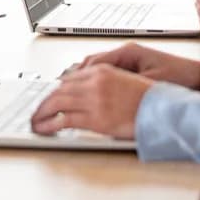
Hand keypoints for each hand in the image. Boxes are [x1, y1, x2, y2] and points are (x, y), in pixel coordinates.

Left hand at [30, 65, 155, 138]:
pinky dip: (48, 124)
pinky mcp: (94, 117)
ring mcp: (93, 99)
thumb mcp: (126, 82)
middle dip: (44, 101)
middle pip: (59, 89)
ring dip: (41, 112)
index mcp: (103, 70)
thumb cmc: (150, 98)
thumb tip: (88, 94)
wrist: (164, 109)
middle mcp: (95, 82)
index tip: (49, 97)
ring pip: (56, 102)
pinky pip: (63, 119)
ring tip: (34, 121)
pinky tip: (43, 128)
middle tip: (36, 110)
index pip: (70, 78)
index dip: (56, 90)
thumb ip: (105, 84)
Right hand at [72, 42, 199, 88]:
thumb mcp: (149, 84)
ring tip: (70, 93)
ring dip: (84, 79)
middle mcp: (126, 53)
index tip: (65, 88)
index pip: (95, 62)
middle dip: (75, 78)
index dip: (78, 77)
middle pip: (92, 63)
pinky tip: (91, 92)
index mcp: (128, 53)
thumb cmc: (179, 79)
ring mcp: (129, 59)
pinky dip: (96, 80)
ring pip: (97, 67)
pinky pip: (108, 72)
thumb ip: (125, 86)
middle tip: (60, 93)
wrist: (199, 78)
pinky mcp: (133, 67)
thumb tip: (101, 92)